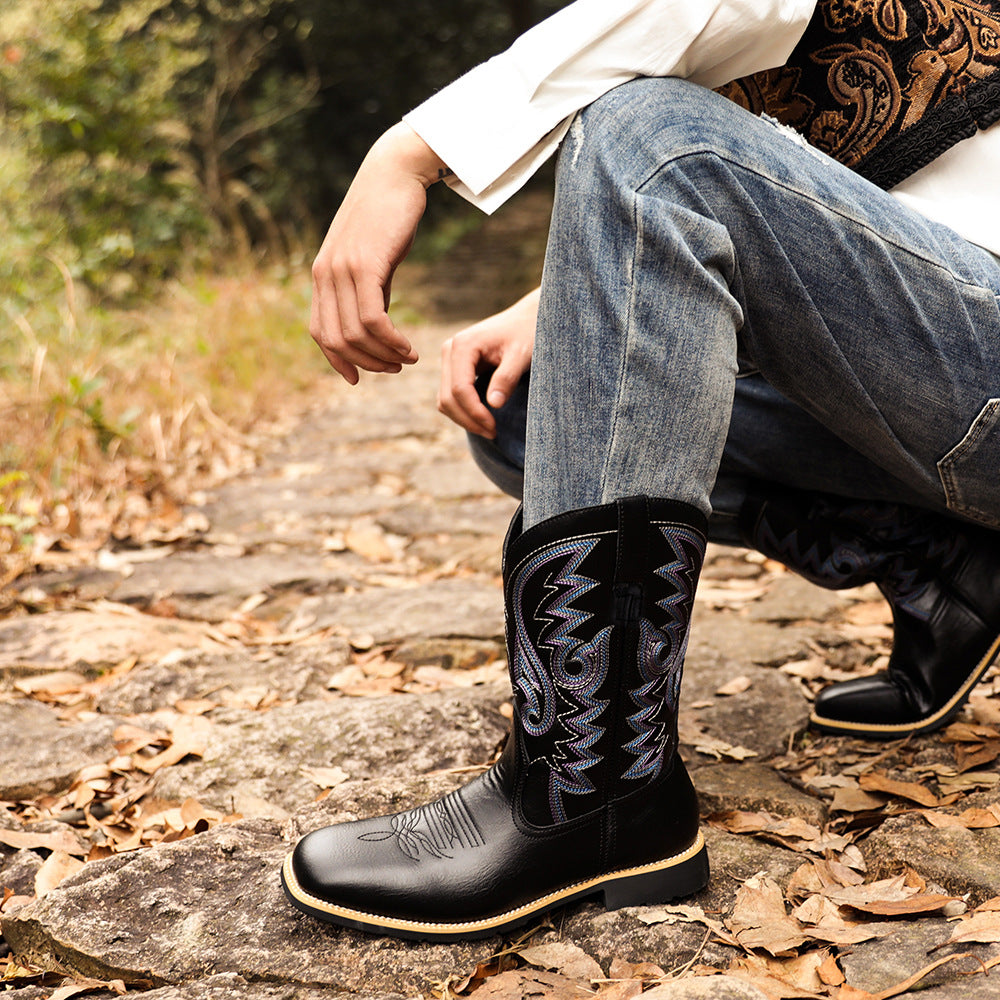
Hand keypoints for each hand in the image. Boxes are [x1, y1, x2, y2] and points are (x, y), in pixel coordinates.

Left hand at [310, 122, 447, 383]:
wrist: (395, 172)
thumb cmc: (388, 215)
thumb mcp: (372, 258)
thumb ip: (368, 291)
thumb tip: (375, 324)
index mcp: (322, 275)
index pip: (319, 332)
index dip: (337, 361)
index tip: (359, 377)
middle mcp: (325, 274)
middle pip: (336, 340)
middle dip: (366, 363)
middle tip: (394, 368)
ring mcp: (342, 269)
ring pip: (356, 334)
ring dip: (384, 356)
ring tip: (408, 359)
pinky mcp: (365, 265)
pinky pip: (374, 319)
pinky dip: (392, 342)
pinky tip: (409, 347)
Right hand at [438, 287, 538, 436]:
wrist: (527, 318)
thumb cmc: (527, 333)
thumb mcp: (522, 354)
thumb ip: (507, 377)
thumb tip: (494, 404)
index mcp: (463, 345)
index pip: (460, 389)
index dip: (475, 413)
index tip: (494, 428)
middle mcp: (450, 350)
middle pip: (448, 398)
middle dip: (469, 420)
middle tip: (493, 433)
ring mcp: (450, 359)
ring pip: (445, 400)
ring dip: (464, 419)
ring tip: (489, 429)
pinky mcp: (455, 367)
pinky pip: (451, 396)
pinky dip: (463, 411)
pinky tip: (483, 418)